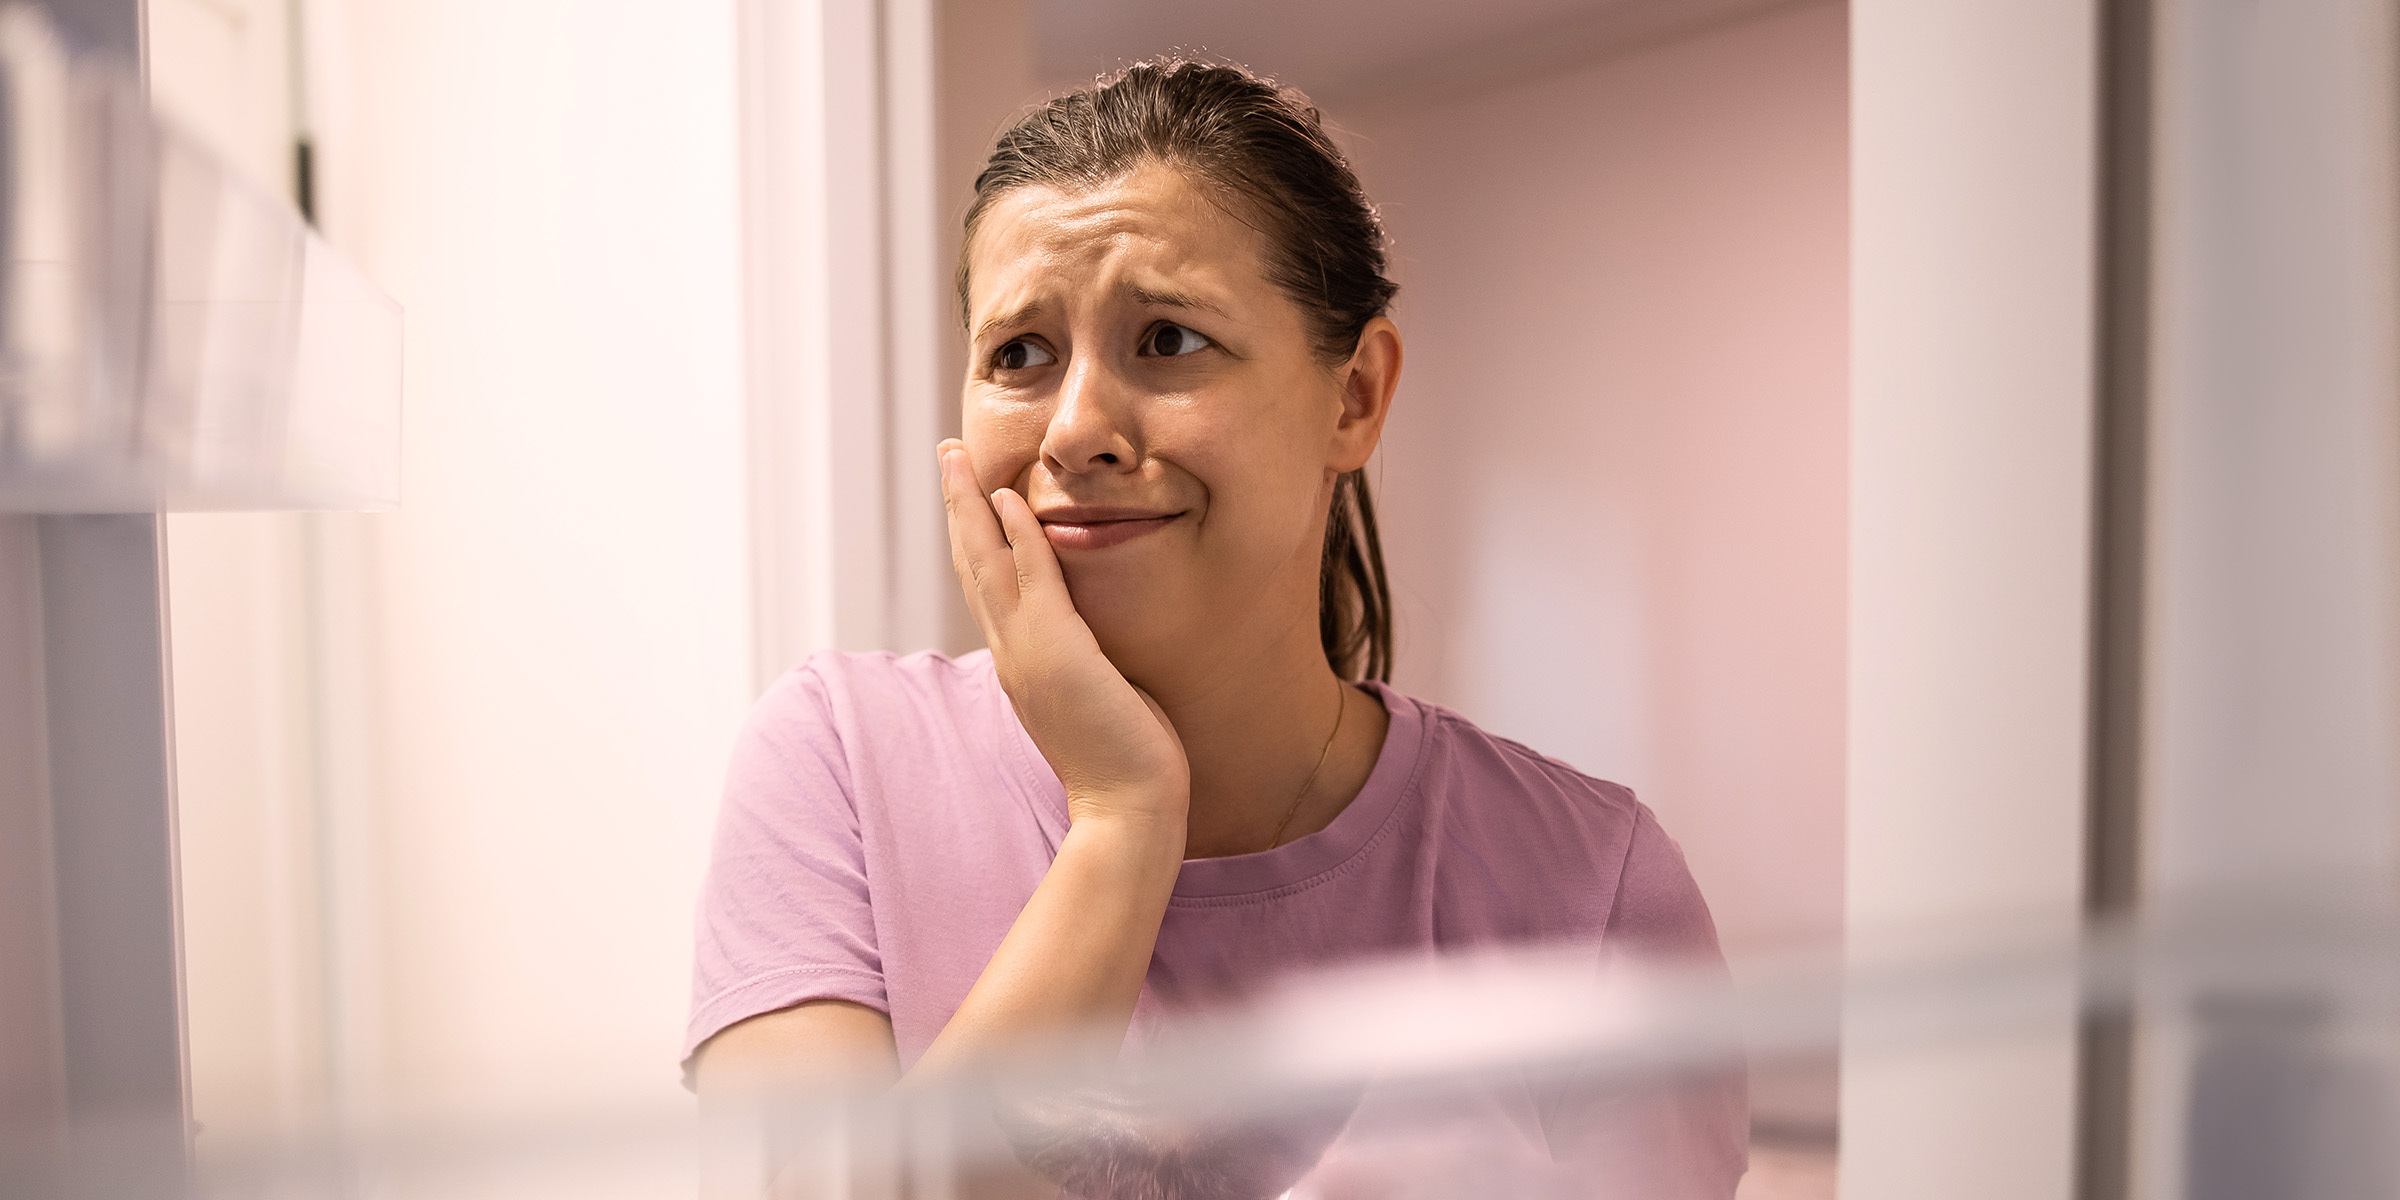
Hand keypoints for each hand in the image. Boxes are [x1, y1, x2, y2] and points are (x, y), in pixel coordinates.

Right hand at [939, 441, 1190, 834]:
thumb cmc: (1125, 763)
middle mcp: (1012, 655)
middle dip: (959, 507)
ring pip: (987, 564)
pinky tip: (1008, 497)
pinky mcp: (1057, 653)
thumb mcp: (1096, 699)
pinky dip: (1017, 535)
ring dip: (971, 506)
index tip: (971, 495)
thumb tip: (1095, 645)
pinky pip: (1031, 580)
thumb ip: (1084, 664)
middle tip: (946, 456)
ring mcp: (1028, 654)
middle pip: (973, 565)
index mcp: (1020, 665)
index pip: (989, 587)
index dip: (974, 538)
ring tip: (957, 457)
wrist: (1130, 810)